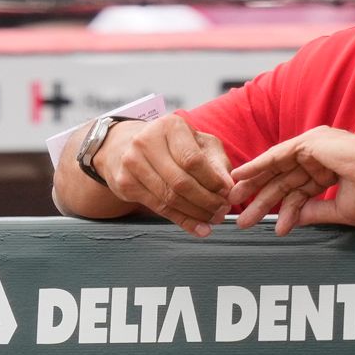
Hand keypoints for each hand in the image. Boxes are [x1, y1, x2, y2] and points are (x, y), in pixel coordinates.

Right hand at [98, 115, 234, 236]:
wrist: (128, 145)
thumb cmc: (173, 143)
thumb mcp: (200, 143)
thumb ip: (217, 163)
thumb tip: (229, 187)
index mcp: (170, 126)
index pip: (193, 160)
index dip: (212, 181)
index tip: (227, 194)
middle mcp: (146, 141)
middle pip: (180, 181)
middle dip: (206, 201)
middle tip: (222, 211)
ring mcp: (132, 162)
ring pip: (169, 198)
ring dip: (195, 214)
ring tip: (213, 220)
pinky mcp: (125, 183)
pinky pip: (158, 207)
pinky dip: (182, 220)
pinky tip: (198, 227)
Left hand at [228, 126, 354, 235]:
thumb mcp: (341, 209)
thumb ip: (316, 212)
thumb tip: (294, 221)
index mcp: (329, 170)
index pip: (300, 192)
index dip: (286, 212)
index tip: (271, 228)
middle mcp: (319, 156)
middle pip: (283, 181)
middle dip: (262, 199)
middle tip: (243, 218)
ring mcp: (314, 147)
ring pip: (277, 169)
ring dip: (255, 185)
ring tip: (235, 201)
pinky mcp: (309, 143)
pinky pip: (277, 155)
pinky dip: (258, 165)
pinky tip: (240, 176)